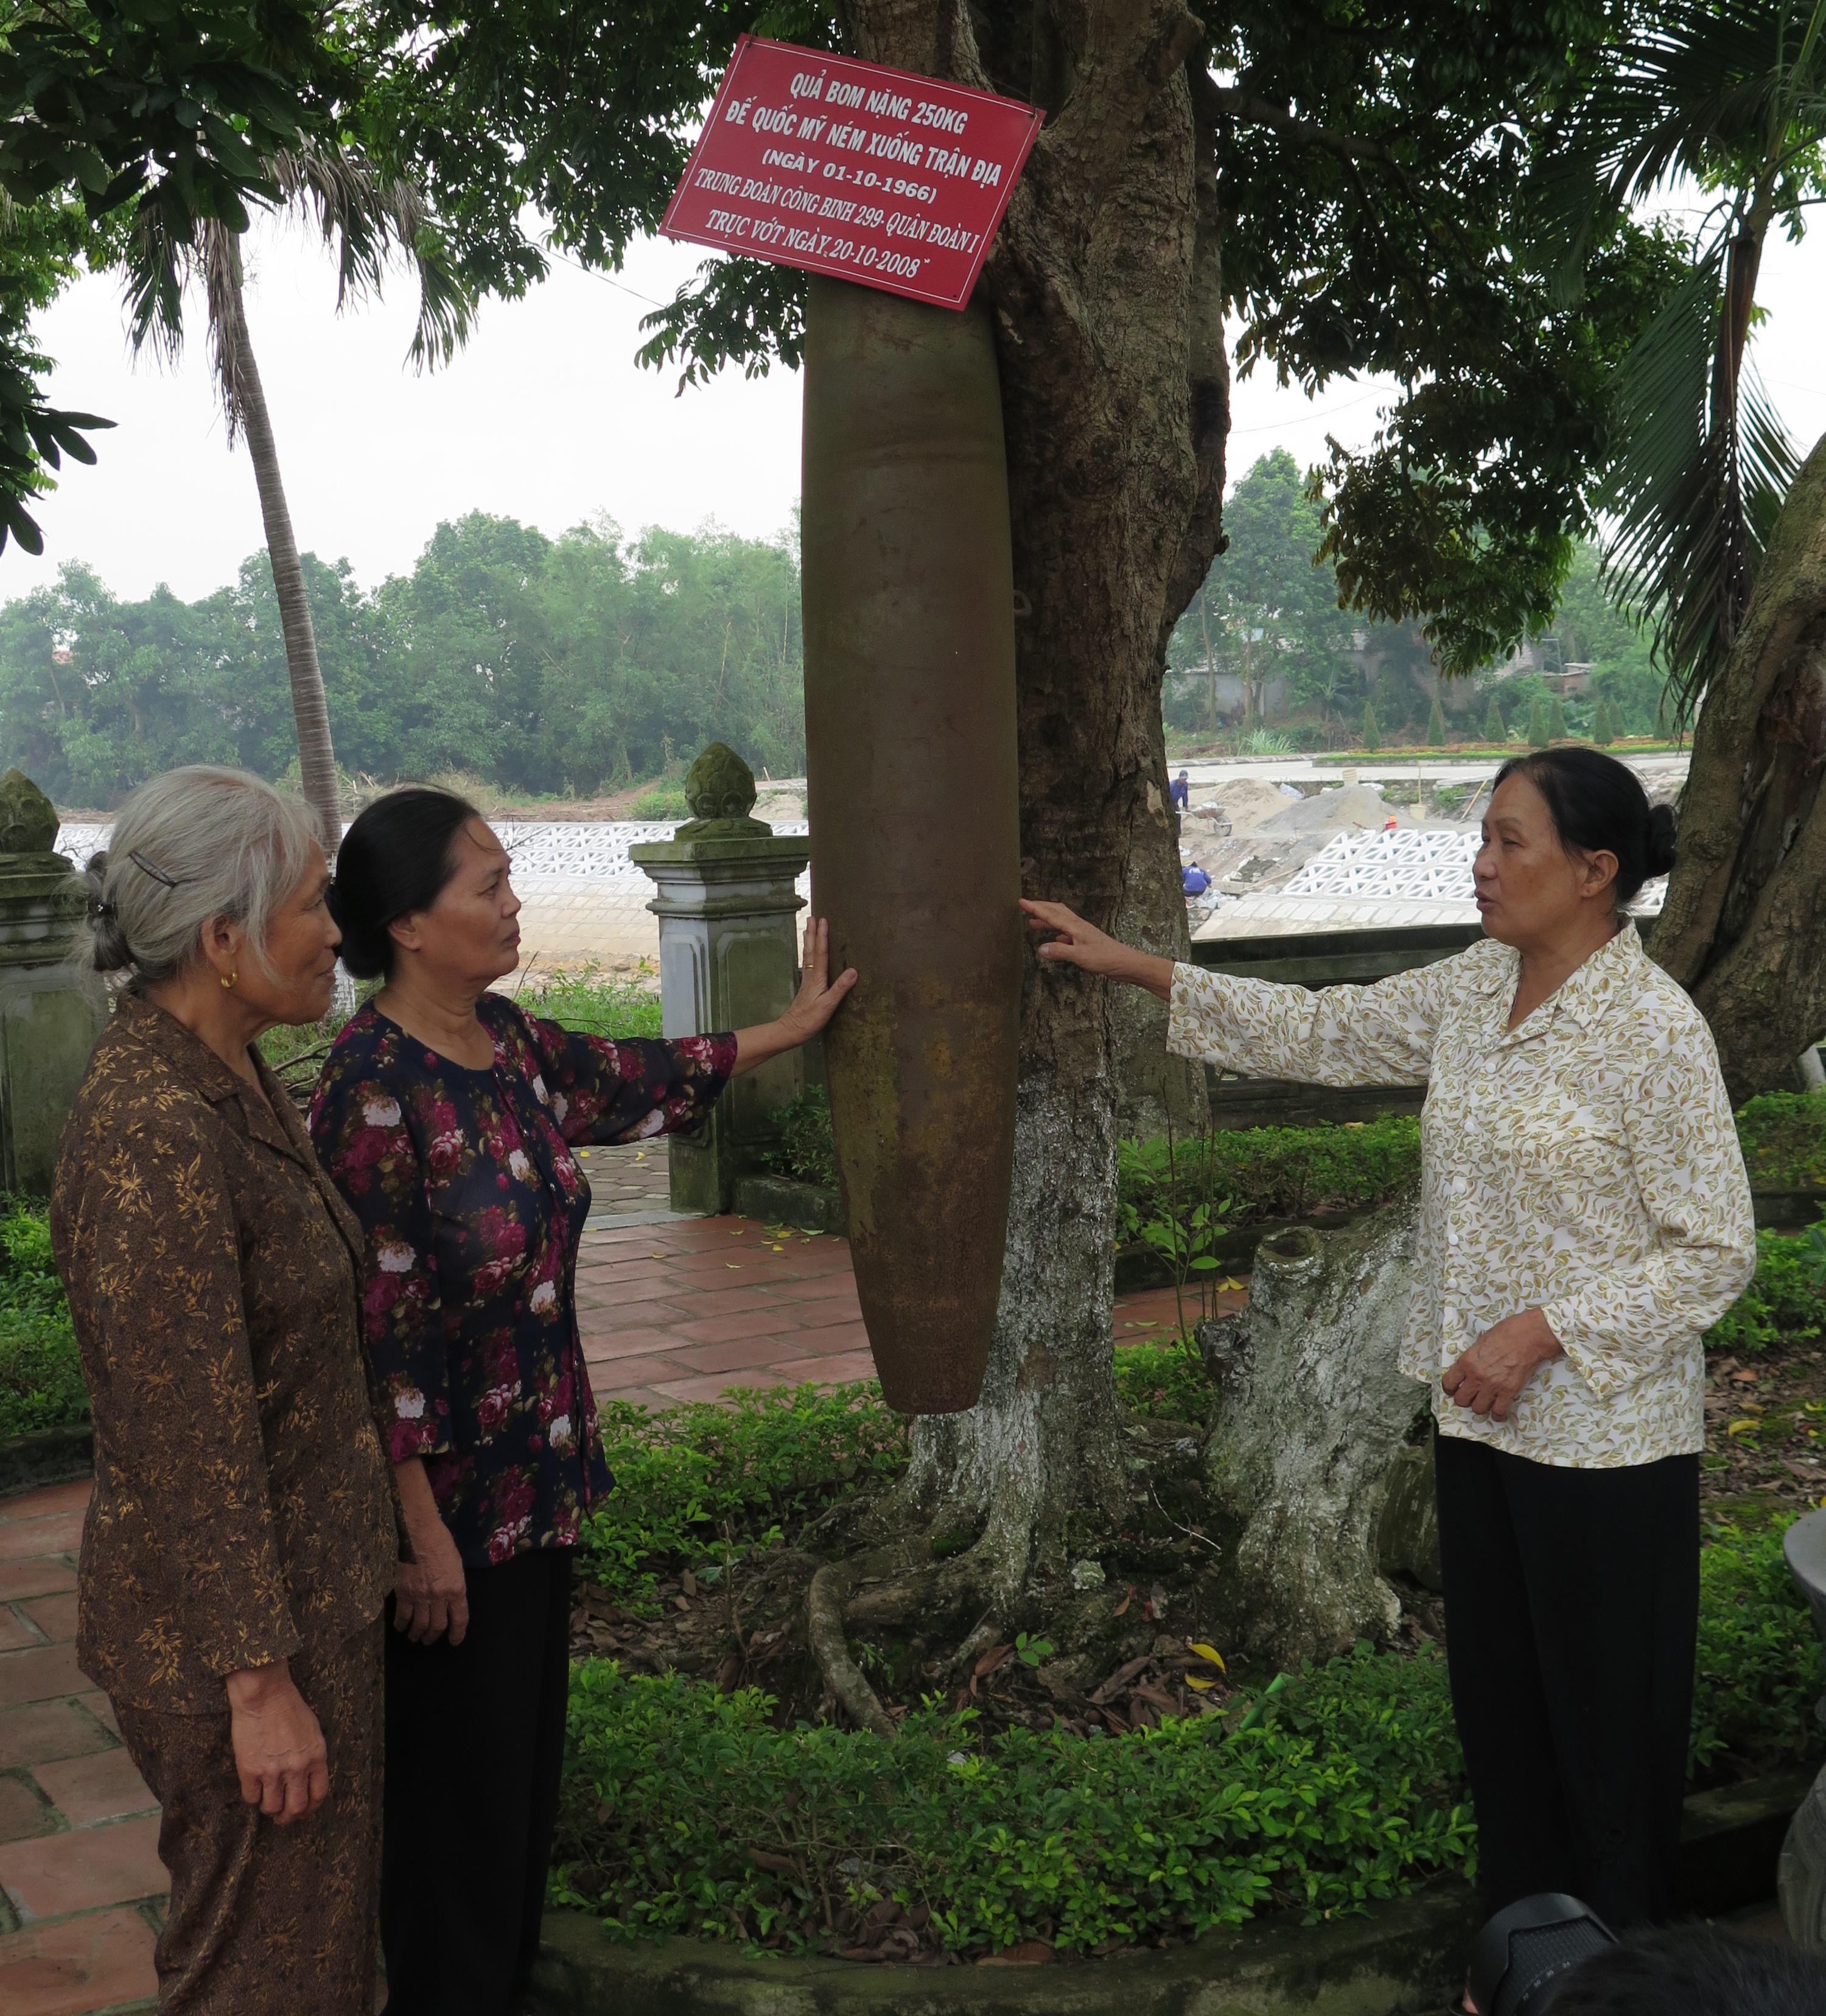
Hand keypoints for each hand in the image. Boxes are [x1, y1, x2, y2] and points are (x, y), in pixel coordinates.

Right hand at [226, 1662, 327, 1824]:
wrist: (264, 1695)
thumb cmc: (289, 1708)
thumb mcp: (312, 1731)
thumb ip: (312, 1757)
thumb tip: (306, 1779)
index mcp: (316, 1757)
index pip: (319, 1795)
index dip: (310, 1808)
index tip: (303, 1810)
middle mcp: (297, 1768)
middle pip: (296, 1808)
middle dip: (289, 1817)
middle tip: (282, 1816)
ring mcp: (272, 1771)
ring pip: (272, 1808)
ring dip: (269, 1808)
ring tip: (267, 1800)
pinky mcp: (250, 1771)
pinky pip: (251, 1798)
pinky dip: (253, 1797)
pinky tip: (254, 1787)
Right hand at [393, 1515, 468, 1645]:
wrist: (419, 1533)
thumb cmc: (441, 1543)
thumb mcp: (456, 1565)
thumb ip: (454, 1585)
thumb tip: (450, 1600)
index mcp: (457, 1588)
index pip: (460, 1618)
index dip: (458, 1633)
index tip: (455, 1641)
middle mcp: (439, 1595)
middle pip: (437, 1626)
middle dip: (433, 1636)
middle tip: (429, 1640)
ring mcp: (420, 1595)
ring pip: (419, 1624)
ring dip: (417, 1634)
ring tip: (415, 1637)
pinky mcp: (403, 1592)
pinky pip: (402, 1615)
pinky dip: (401, 1624)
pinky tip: (400, 1627)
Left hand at [733, 920, 857, 1073]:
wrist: (791, 1030)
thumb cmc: (810, 1019)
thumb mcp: (828, 1005)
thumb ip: (840, 988)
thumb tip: (853, 970)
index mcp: (817, 978)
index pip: (821, 953)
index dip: (822, 936)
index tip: (823, 920)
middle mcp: (811, 976)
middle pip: (811, 950)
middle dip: (813, 933)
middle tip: (812, 916)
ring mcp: (807, 981)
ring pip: (808, 956)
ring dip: (809, 940)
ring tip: (808, 928)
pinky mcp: (806, 987)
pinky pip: (808, 964)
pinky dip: (808, 953)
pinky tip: (809, 953)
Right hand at [1020, 900, 1174, 998]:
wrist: (1127, 964)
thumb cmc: (1107, 959)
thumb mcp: (1081, 957)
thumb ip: (1060, 952)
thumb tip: (1040, 949)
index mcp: (1075, 927)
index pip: (1051, 914)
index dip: (1035, 908)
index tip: (1021, 902)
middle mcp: (1078, 926)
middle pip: (1056, 912)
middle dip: (1041, 908)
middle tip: (1025, 906)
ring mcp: (1083, 934)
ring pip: (1061, 922)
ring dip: (1047, 921)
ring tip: (1033, 924)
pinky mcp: (1086, 942)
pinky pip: (1067, 934)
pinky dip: (1057, 934)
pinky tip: (1053, 941)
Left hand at [1441, 1308, 1563, 1421]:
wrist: (1528, 1336)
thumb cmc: (1505, 1333)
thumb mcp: (1480, 1342)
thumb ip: (1472, 1358)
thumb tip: (1468, 1368)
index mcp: (1467, 1361)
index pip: (1448, 1383)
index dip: (1450, 1389)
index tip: (1454, 1389)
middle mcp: (1477, 1376)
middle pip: (1461, 1399)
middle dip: (1464, 1399)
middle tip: (1470, 1396)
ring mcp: (1493, 1385)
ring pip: (1477, 1408)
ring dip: (1480, 1406)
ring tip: (1484, 1402)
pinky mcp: (1509, 1391)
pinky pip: (1499, 1411)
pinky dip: (1498, 1415)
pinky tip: (1498, 1412)